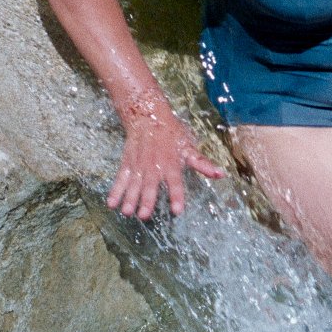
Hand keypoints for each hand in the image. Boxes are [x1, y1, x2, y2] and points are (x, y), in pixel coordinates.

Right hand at [108, 107, 224, 218]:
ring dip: (130, 198)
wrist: (148, 116)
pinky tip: (111, 203)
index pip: (176, 183)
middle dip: (147, 200)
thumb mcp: (189, 147)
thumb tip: (221, 174)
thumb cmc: (172, 134)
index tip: (177, 210)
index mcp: (172, 164)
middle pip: (151, 186)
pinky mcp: (127, 164)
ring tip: (127, 212)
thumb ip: (202, 163)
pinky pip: (121, 179)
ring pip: (134, 184)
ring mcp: (139, 165)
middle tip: (144, 215)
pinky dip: (115, 191)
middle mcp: (154, 166)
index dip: (177, 196)